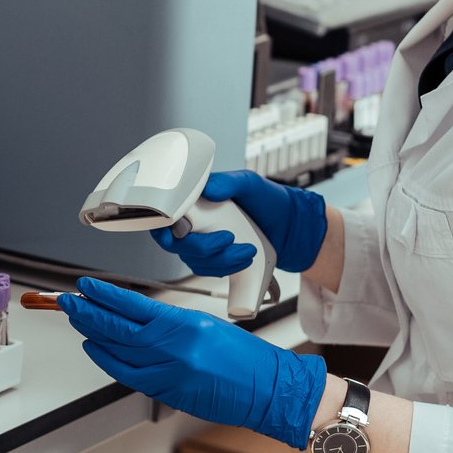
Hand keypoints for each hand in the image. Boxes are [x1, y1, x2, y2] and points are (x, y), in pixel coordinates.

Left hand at [59, 278, 326, 447]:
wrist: (267, 388)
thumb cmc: (244, 358)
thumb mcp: (205, 326)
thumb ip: (170, 323)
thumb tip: (137, 319)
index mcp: (185, 324)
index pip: (133, 305)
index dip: (105, 295)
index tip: (87, 286)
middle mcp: (173, 347)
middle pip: (118, 328)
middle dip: (88, 313)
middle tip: (69, 302)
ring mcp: (168, 372)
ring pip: (118, 350)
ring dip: (93, 334)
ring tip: (77, 320)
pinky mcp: (168, 392)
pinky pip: (128, 374)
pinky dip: (108, 360)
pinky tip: (95, 349)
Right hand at [151, 170, 328, 274]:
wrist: (289, 228)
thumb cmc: (269, 201)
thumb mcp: (250, 183)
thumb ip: (229, 182)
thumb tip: (209, 189)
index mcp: (196, 201)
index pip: (165, 216)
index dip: (162, 228)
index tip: (175, 235)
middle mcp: (194, 222)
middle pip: (178, 244)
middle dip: (204, 247)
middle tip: (228, 239)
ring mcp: (202, 243)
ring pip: (194, 260)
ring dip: (221, 260)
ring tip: (248, 250)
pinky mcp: (214, 260)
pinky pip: (208, 270)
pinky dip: (226, 268)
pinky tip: (243, 258)